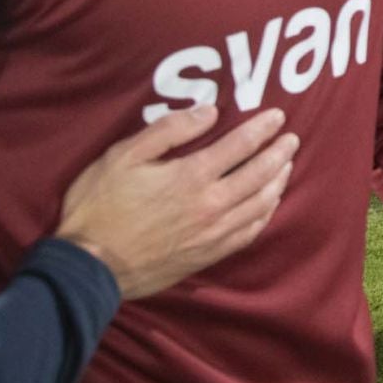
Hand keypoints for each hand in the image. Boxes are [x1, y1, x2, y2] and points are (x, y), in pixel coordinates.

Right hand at [55, 104, 299, 299]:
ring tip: (286, 166)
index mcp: (192, 176)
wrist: (90, 269)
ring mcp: (213, 233)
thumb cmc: (100, 208)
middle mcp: (211, 204)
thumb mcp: (123, 156)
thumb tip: (208, 113)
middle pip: (259, 174)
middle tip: (292, 139)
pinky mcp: (208, 256)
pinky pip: (248, 233)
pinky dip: (265, 215)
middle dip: (280, 153)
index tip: (278, 117)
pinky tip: (268, 205)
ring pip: (260, 204)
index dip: (263, 128)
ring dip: (278, 182)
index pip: (241, 145)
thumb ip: (168, 131)